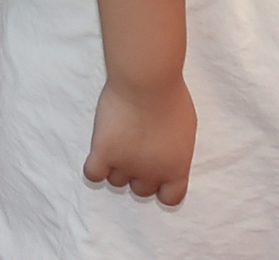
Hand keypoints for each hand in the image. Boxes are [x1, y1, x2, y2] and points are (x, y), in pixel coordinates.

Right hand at [82, 76, 195, 206]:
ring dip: (116, 166)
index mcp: (176, 168)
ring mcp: (126, 165)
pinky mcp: (103, 153)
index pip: (170, 197)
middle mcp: (152, 172)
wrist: (147, 81)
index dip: (162, 187)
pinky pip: (93, 174)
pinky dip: (95, 167)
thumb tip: (163, 152)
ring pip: (116, 181)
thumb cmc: (169, 95)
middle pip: (141, 190)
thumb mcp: (185, 127)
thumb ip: (175, 148)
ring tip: (117, 140)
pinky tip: (99, 151)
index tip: (157, 172)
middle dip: (138, 173)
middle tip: (135, 148)